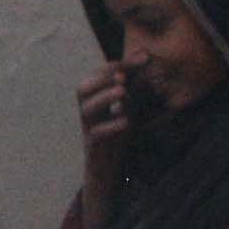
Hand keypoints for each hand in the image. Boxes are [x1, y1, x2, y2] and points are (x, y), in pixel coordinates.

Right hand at [77, 61, 134, 220]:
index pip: (100, 75)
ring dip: (104, 97)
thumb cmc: (118, 137)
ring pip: (85, 109)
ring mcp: (88, 130)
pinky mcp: (94, 148)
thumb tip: (146, 59)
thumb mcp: (128, 109)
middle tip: (123, 76)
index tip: (142, 56)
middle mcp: (88, 113)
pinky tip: (126, 122)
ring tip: (123, 92)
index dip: (118, 64)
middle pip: (82, 89)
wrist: (108, 172)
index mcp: (94, 101)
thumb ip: (134, 88)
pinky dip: (111, 125)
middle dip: (102, 77)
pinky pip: (97, 134)